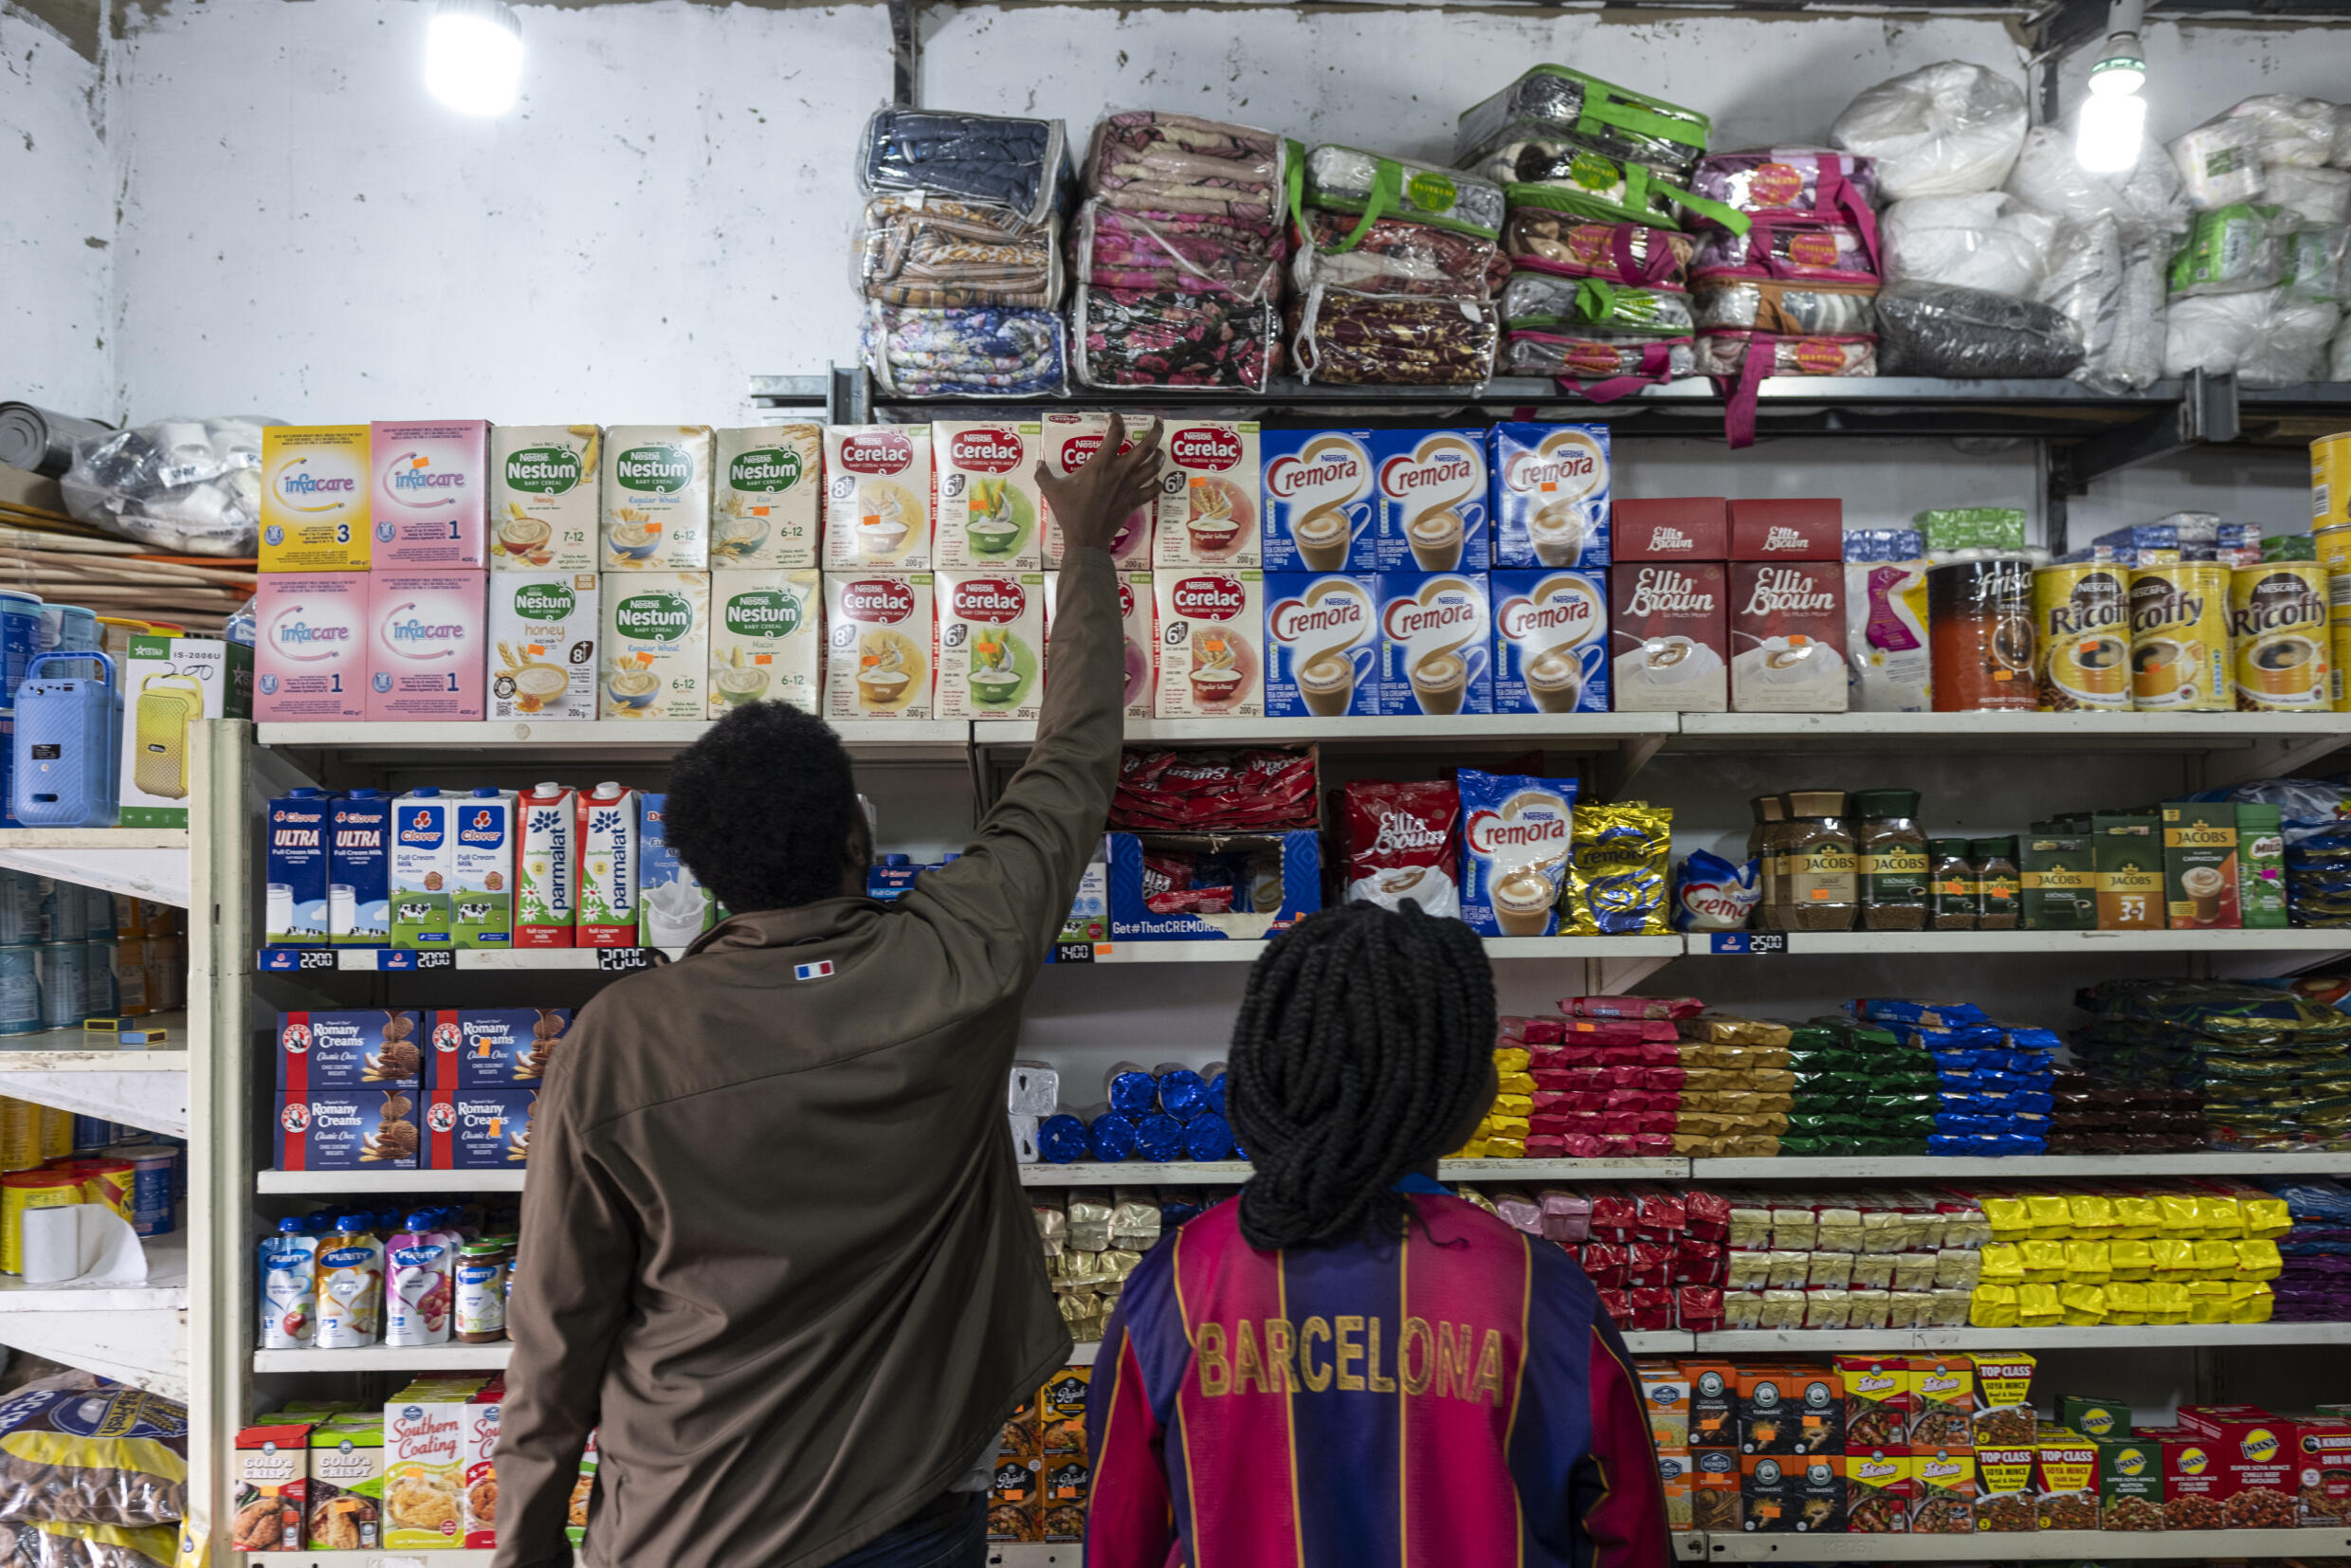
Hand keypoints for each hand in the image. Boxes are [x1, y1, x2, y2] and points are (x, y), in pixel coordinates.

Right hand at [1035, 413, 1163, 555]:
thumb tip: (1037, 463)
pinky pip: (1153, 490)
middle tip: (1157, 422)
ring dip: (1160, 456)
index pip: (1115, 433)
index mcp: (1101, 465)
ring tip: (1158, 450)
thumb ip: (1043, 474)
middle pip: (1147, 446)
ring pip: (1155, 466)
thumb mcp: (1052, 490)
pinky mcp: (1134, 501)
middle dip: (1155, 431)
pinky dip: (1158, 484)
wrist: (1086, 539)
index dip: (1117, 420)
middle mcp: (1120, 472)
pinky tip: (1155, 481)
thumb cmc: (1070, 513)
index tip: (1113, 417)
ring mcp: (1130, 487)